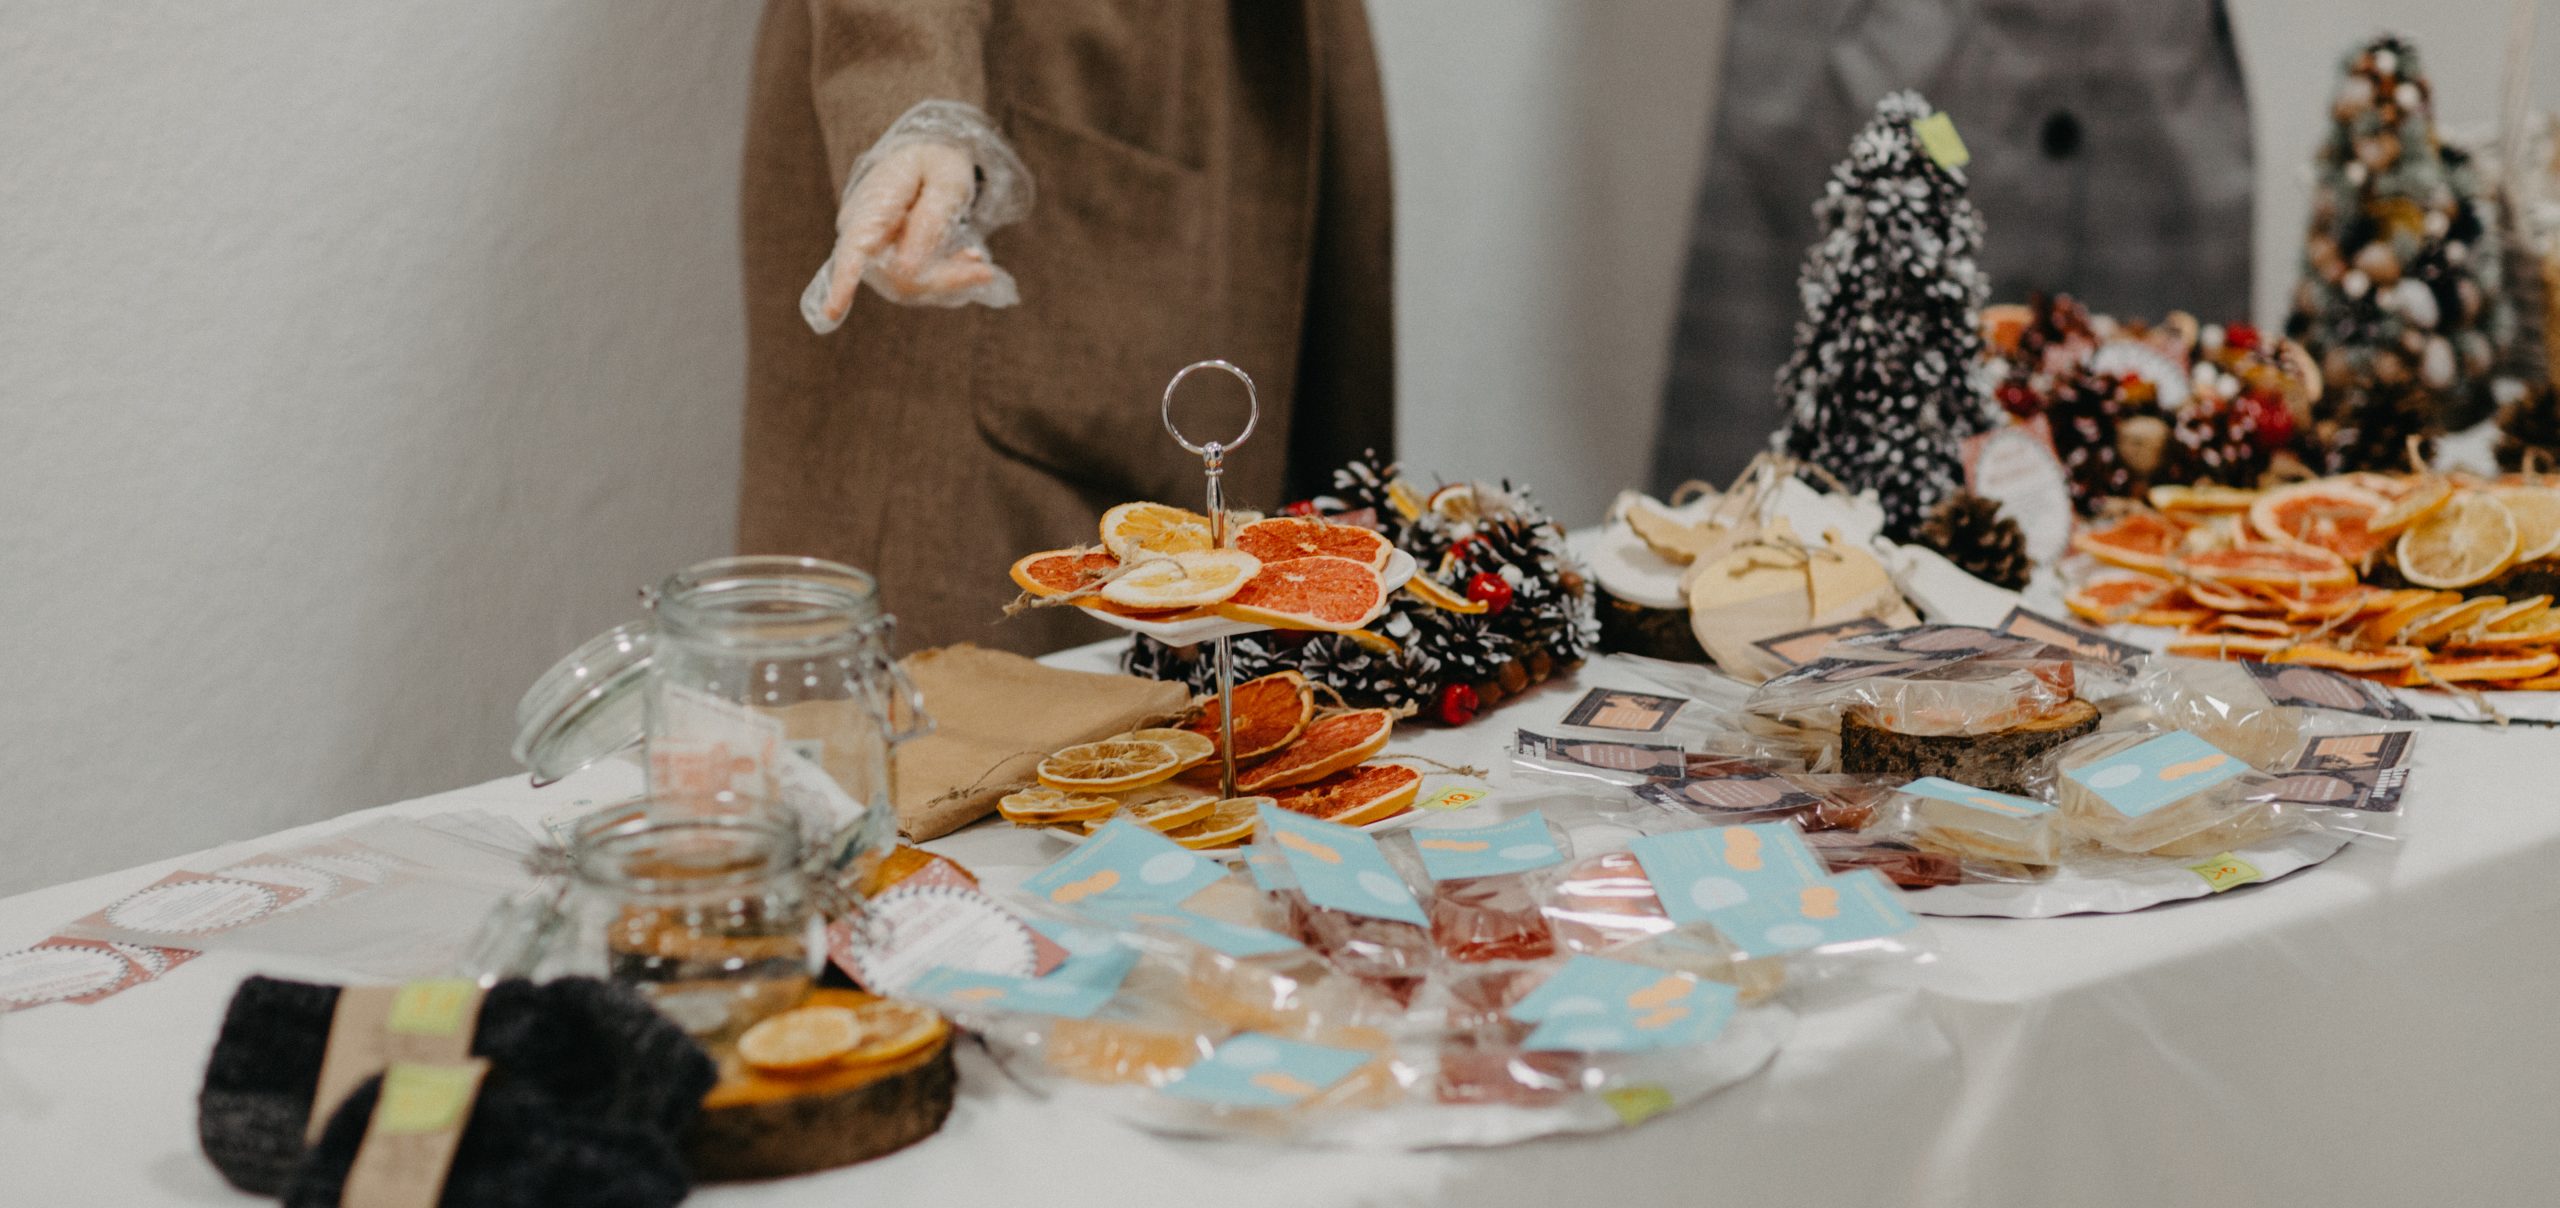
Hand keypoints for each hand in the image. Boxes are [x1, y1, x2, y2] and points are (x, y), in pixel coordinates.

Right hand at [815, 141, 994, 321]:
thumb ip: (930, 219)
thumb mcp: (945, 180)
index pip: (853, 249)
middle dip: (942, 280)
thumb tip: (908, 269)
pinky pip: (916, 280)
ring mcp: (874, 251)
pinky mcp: (889, 261)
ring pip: (909, 285)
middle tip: (986, 271)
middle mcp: (864, 233)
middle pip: (895, 277)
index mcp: (872, 205)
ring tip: (981, 265)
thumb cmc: (936, 161)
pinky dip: (946, 276)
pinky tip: (970, 260)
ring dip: (949, 280)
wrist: (928, 154)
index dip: (843, 281)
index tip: (831, 311)